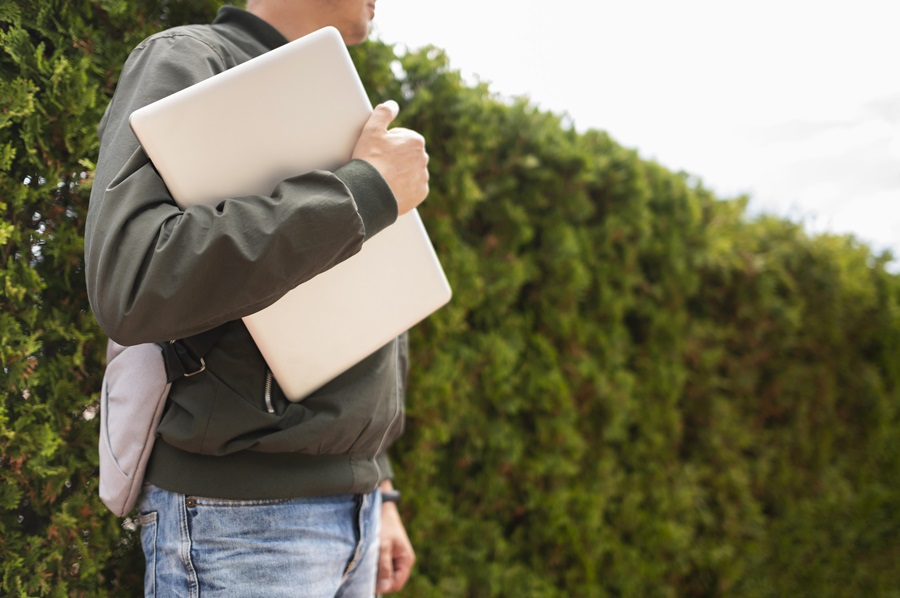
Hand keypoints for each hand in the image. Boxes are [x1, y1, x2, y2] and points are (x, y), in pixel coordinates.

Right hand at [352, 100, 428, 214]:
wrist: (370, 192)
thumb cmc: (370, 160)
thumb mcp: (372, 130)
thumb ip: (383, 112)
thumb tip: (393, 104)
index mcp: (415, 140)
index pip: (400, 137)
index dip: (385, 143)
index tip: (376, 152)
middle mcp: (424, 158)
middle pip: (406, 154)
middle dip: (394, 157)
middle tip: (378, 165)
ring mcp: (423, 177)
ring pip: (409, 171)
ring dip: (399, 173)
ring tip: (383, 178)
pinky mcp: (420, 193)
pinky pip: (412, 188)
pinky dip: (403, 188)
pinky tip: (390, 188)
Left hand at [376, 499, 414, 593]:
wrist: (381, 507)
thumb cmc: (383, 525)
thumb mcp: (382, 546)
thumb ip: (383, 567)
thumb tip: (383, 588)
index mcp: (406, 560)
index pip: (396, 584)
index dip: (384, 587)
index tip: (369, 582)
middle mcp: (402, 561)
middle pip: (391, 580)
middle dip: (379, 580)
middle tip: (366, 571)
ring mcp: (395, 558)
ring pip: (385, 574)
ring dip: (375, 572)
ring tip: (367, 562)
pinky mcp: (388, 554)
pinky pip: (381, 567)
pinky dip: (374, 566)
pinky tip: (368, 558)